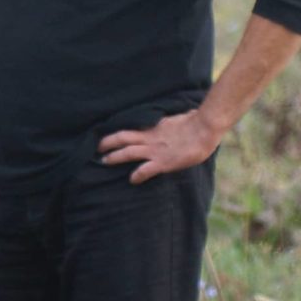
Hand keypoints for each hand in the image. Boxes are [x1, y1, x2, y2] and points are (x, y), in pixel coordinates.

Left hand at [98, 109, 221, 184]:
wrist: (205, 128)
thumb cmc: (195, 122)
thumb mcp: (174, 120)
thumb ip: (165, 124)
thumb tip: (165, 123)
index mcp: (152, 128)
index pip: (129, 128)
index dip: (116, 132)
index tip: (105, 135)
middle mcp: (150, 138)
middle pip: (122, 138)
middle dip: (107, 143)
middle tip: (96, 147)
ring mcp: (155, 150)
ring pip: (128, 152)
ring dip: (114, 157)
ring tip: (103, 161)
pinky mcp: (163, 162)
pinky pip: (145, 170)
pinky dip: (136, 175)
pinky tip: (132, 180)